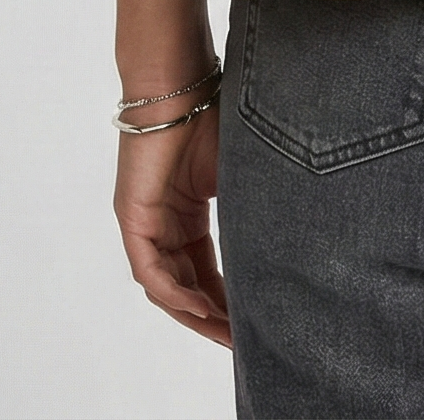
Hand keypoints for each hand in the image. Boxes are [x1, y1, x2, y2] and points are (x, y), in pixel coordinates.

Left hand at [113, 102, 231, 347]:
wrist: (181, 81)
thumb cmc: (213, 112)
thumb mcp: (239, 172)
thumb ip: (250, 208)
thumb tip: (291, 238)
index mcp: (186, 213)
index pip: (206, 271)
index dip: (229, 299)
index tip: (254, 322)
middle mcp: (162, 224)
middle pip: (186, 287)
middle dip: (215, 317)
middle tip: (243, 342)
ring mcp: (145, 224)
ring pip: (167, 287)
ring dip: (197, 313)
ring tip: (227, 333)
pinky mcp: (133, 218)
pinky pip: (151, 272)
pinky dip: (176, 293)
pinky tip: (203, 307)